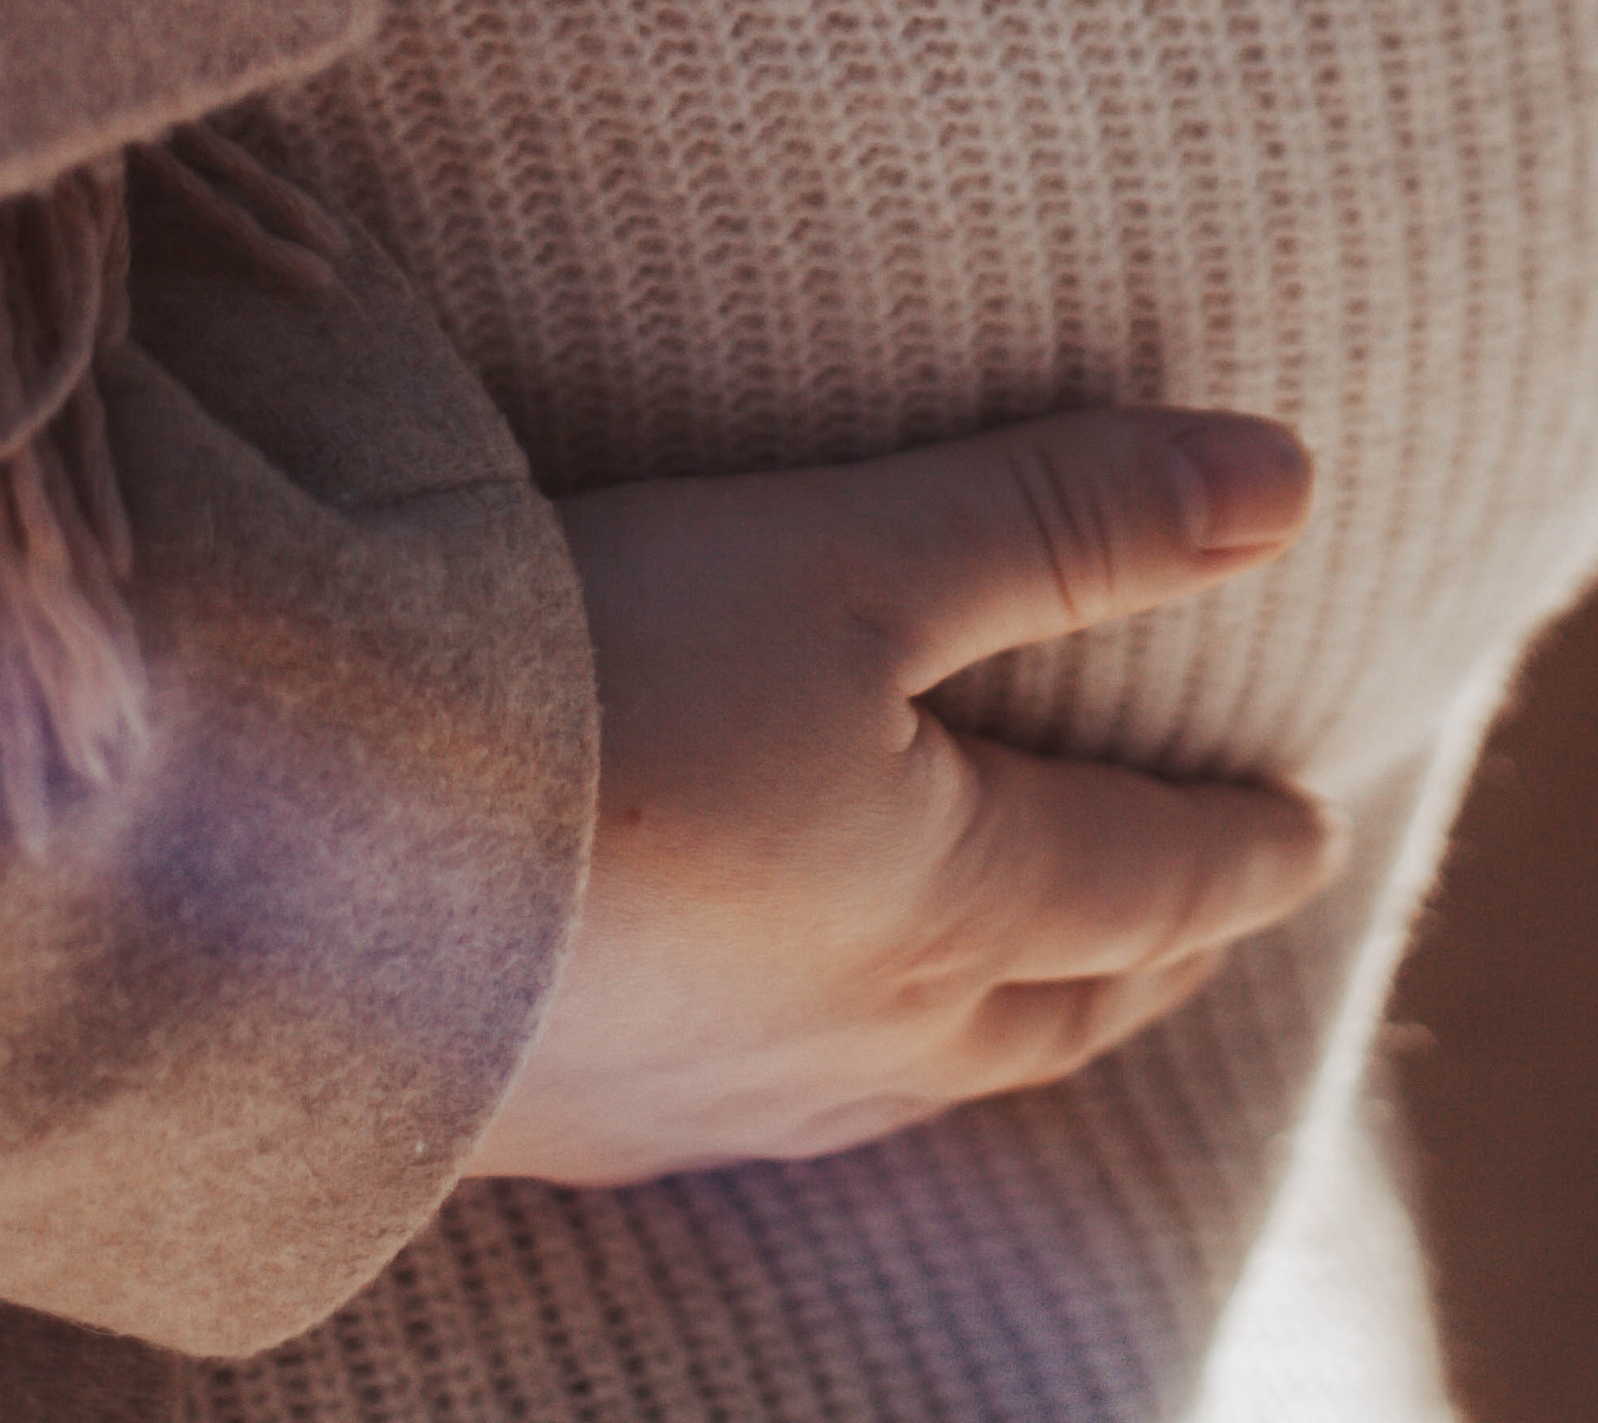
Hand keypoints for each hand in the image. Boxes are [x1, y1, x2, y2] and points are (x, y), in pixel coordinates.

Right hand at [469, 407, 1336, 1182]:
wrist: (288, 853)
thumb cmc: (602, 677)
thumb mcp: (857, 550)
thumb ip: (1068, 516)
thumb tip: (1291, 482)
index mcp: (947, 903)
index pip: (1147, 882)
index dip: (1241, 848)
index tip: (1308, 828)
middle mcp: (856, 1035)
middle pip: (1053, 1010)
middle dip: (1145, 960)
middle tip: (1200, 921)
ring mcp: (710, 1097)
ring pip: (919, 1081)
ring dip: (1006, 1023)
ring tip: (1029, 977)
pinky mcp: (575, 1116)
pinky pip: (771, 1113)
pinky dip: (848, 1065)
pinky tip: (792, 1034)